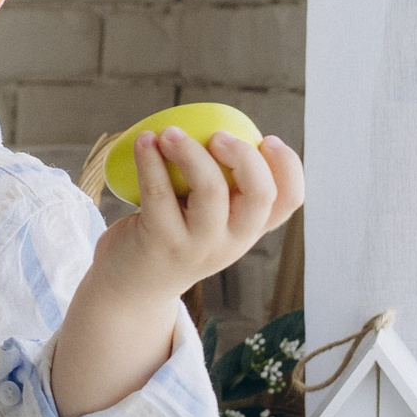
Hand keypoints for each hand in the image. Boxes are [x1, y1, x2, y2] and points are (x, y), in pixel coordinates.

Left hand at [93, 127, 303, 306]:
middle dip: (245, 157)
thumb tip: (224, 128)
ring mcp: (197, 245)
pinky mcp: (160, 242)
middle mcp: (230, 242)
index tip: (268, 139)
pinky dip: (150, 161)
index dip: (289, 167)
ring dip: (190, 152)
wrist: (128, 289)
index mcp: (247, 231)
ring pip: (211, 191)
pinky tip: (143, 140)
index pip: (288, 202)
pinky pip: (159, 193)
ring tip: (168, 132)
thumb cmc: (168, 239)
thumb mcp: (204, 221)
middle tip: (219, 134)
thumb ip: (221, 191)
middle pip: (260, 195)